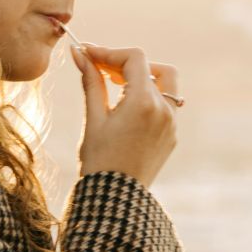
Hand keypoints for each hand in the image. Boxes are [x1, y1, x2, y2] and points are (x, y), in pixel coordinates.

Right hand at [74, 44, 178, 186]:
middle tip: (105, 72)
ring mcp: (172, 124)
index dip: (110, 52)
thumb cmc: (99, 160)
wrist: (115, 198)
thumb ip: (91, 81)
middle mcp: (165, 109)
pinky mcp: (171, 136)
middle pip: (154, 67)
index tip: (89, 55)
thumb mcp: (93, 118)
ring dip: (143, 80)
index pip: (134, 58)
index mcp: (144, 102)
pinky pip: (166, 106)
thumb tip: (79, 53)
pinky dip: (149, 99)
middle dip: (129, 65)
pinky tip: (127, 111)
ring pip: (165, 85)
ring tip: (117, 90)